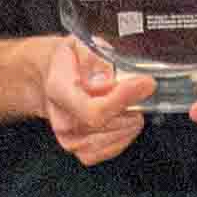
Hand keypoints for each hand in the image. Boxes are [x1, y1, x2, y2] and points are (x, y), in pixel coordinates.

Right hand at [29, 31, 156, 162]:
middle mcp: (62, 120)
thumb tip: (119, 79)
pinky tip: (123, 119)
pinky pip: (113, 149)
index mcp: (58, 90)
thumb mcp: (82, 45)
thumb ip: (100, 61)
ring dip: (129, 119)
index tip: (145, 84)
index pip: (93, 109)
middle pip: (109, 123)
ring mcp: (71, 139)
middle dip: (131, 104)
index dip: (123, 98)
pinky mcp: (82, 152)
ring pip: (115, 136)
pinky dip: (125, 134)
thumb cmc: (69, 62)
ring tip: (125, 102)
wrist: (51, 78)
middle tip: (134, 88)